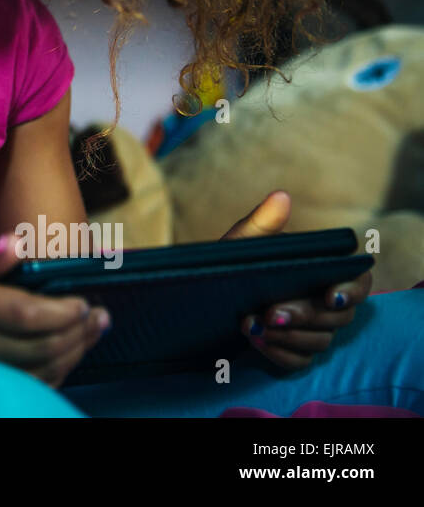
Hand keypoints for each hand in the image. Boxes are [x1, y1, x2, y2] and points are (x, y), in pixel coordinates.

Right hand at [0, 235, 111, 384]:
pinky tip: (65, 357)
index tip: (85, 301)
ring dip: (72, 354)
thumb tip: (19, 243)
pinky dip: (52, 374)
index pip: (27, 314)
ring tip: (91, 334)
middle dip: (78, 333)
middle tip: (100, 318)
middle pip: (41, 347)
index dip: (65, 312)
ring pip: (38, 371)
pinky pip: (23, 385)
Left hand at [221, 191, 371, 368]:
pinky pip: (300, 361)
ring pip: (320, 341)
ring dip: (288, 336)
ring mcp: (310, 329)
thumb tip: (281, 196)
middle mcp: (322, 301)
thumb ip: (262, 223)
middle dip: (304, 315)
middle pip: (338, 317)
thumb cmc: (230, 263)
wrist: (200, 294)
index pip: (358, 282)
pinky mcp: (293, 351)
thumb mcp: (241, 244)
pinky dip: (279, 353)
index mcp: (321, 270)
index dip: (351, 291)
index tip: (329, 295)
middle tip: (270, 312)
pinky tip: (256, 341)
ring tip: (252, 325)